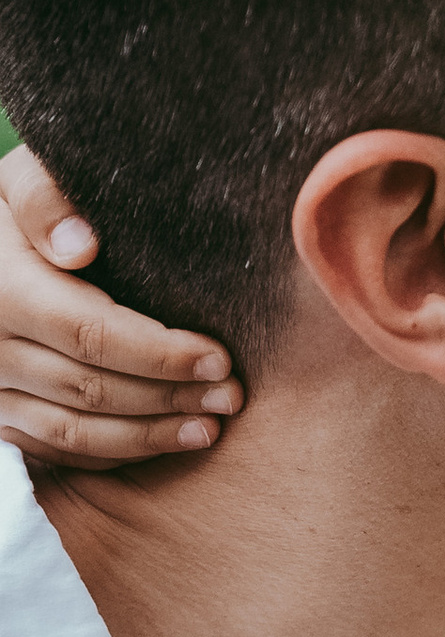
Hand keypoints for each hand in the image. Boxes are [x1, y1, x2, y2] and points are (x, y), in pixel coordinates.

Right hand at [0, 143, 240, 463]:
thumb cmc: (3, 215)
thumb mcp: (13, 185)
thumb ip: (44, 198)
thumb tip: (80, 247)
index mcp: (1, 291)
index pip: (91, 335)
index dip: (161, 354)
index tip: (219, 358)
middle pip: (92, 390)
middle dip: (170, 398)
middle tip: (231, 397)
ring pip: (75, 432)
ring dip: (149, 437)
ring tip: (209, 428)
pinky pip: (56, 449)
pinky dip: (113, 452)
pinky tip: (160, 440)